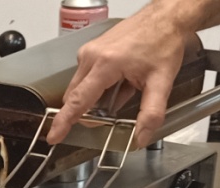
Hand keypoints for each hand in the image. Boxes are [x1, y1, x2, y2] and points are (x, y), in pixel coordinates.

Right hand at [46, 5, 188, 145]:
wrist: (165, 17)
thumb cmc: (162, 42)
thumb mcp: (162, 82)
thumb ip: (151, 113)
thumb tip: (141, 137)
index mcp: (105, 64)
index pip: (78, 101)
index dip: (64, 121)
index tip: (53, 136)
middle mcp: (91, 57)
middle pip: (75, 97)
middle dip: (87, 112)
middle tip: (109, 117)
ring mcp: (89, 52)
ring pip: (80, 88)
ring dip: (96, 99)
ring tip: (124, 89)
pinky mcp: (91, 50)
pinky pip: (86, 77)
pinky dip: (99, 87)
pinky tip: (120, 82)